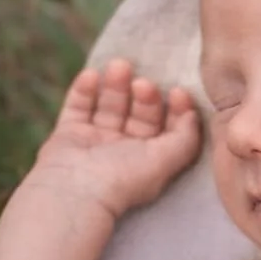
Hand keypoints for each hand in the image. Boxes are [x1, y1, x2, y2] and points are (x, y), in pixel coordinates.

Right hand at [29, 58, 200, 216]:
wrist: (74, 193)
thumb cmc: (124, 179)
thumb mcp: (166, 160)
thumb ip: (186, 138)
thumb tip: (193, 114)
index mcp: (150, 158)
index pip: (166, 125)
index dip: (175, 108)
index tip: (177, 91)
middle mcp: (124, 150)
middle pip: (138, 112)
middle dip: (144, 93)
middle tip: (143, 82)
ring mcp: (95, 142)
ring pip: (109, 105)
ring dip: (115, 84)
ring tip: (119, 66)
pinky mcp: (67, 135)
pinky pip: (77, 107)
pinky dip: (84, 90)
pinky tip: (91, 75)